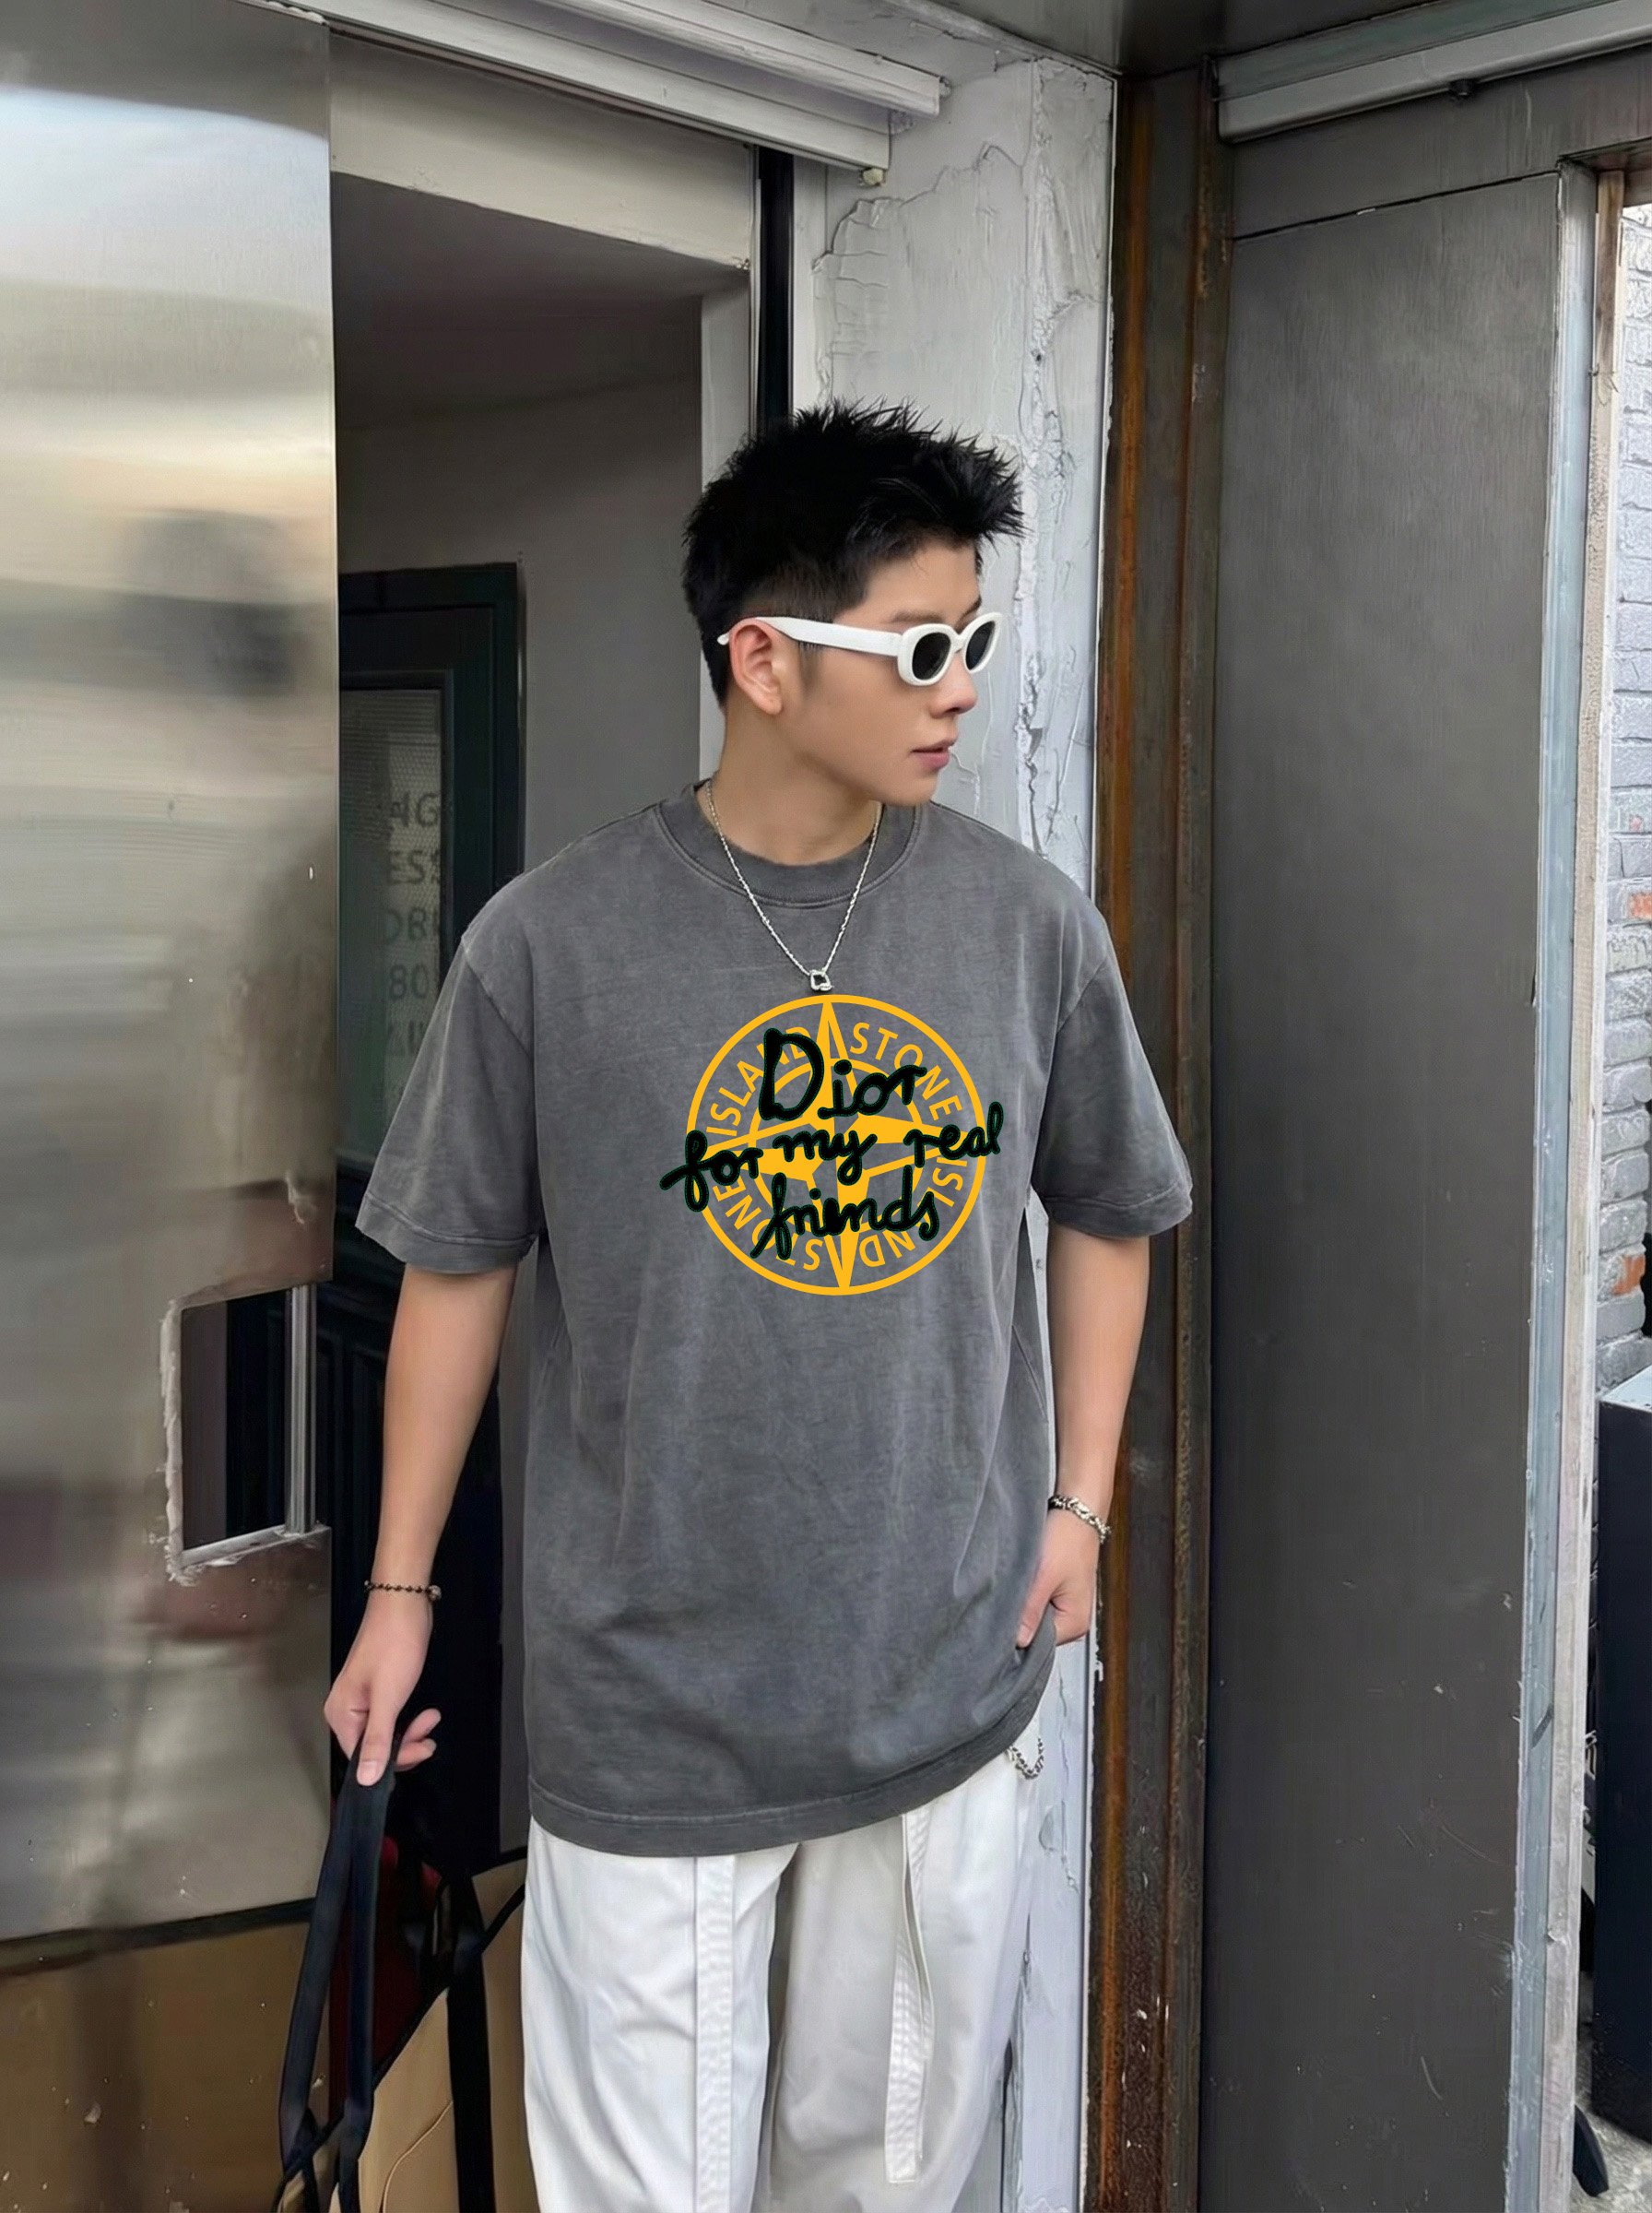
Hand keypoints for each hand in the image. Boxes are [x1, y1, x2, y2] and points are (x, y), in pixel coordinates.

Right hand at [323, 1590, 439, 1785]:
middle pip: (372, 1748)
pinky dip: (409, 1719)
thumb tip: (365, 1781)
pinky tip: (427, 1714)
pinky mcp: (377, 1690)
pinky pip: (390, 1717)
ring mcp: (361, 1700)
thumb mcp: (388, 1697)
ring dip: (410, 1732)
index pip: (360, 1758)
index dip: (390, 1763)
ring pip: (385, 1733)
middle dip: (404, 1746)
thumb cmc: (394, 1647)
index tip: (419, 1751)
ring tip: (432, 1719)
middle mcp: (345, 1711)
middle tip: (430, 1738)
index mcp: (340, 1714)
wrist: (403, 1604)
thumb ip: (377, 1740)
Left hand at [1016, 1508, 1101, 1648]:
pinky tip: (1021, 1583)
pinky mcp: (1059, 1594)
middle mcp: (1074, 1621)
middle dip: (1019, 1620)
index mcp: (1075, 1624)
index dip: (1016, 1635)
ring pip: (1034, 1618)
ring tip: (1015, 1587)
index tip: (997, 1622)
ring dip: (1022, 1606)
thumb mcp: (1044, 1576)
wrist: (1077, 1510)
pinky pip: (1037, 1605)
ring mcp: (1067, 1608)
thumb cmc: (1067, 1538)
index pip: (1037, 1646)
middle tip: (1002, 1601)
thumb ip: (1030, 1611)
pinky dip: (1027, 1596)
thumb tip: (1017, 1642)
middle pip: (1036, 1634)